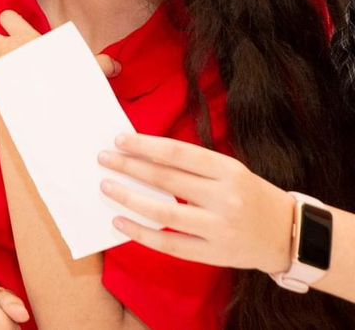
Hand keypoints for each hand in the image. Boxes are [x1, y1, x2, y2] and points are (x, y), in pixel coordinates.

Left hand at [0, 10, 120, 95]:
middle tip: (7, 54)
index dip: (9, 23)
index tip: (17, 33)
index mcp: (26, 38)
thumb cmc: (62, 82)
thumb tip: (115, 65)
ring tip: (4, 74)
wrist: (38, 103)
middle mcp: (5, 47)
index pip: (7, 17)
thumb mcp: (84, 69)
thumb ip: (98, 64)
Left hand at [97, 133, 295, 273]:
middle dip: (130, 167)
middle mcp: (225, 199)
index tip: (119, 139)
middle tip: (103, 159)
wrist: (290, 235)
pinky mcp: (215, 254)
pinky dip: (142, 234)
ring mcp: (220, 229)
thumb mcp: (231, 171)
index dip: (146, 145)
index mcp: (229, 171)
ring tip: (107, 187)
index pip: (179, 154)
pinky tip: (120, 222)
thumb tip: (143, 153)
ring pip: (164, 213)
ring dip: (130, 198)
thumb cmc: (251, 195)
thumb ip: (194, 165)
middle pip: (167, 180)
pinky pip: (170, 245)